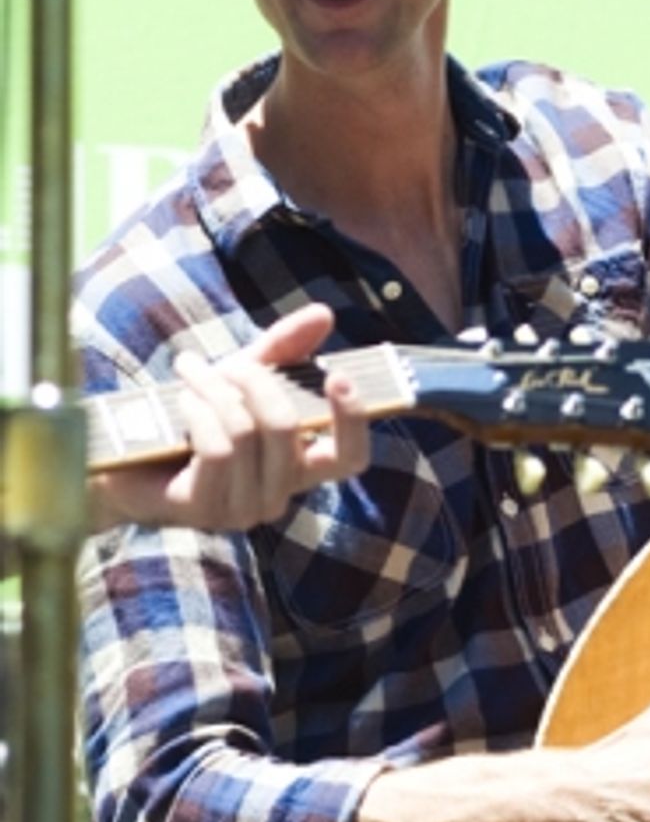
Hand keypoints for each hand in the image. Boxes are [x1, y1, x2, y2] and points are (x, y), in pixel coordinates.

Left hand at [89, 303, 369, 532]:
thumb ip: (284, 349)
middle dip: (256, 379)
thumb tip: (325, 312)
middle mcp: (279, 495)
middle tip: (228, 364)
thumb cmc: (193, 420)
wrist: (123, 459)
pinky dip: (198, 411)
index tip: (338, 374)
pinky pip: (216, 448)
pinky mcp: (204, 508)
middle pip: (288, 426)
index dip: (354, 419)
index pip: (350, 458)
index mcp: (299, 468)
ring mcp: (242, 508)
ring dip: (214, 388)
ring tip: (190, 371)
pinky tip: (181, 400)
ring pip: (246, 431)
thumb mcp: (241, 378)